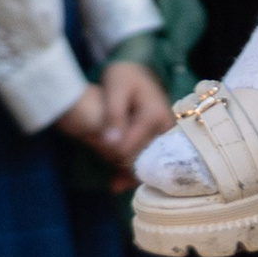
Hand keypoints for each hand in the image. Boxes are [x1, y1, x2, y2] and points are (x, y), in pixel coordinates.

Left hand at [82, 57, 171, 172]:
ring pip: (143, 164)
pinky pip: (146, 162)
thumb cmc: (124, 75)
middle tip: (96, 148)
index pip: (130, 148)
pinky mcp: (157, 141)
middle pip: (138, 160)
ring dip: (124, 173)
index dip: (110, 150)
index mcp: (155, 115)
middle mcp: (164, 129)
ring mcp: (161, 137)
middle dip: (117, 161)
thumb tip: (112, 144)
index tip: (93, 141)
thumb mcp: (116, 86)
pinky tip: (115, 184)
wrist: (133, 71)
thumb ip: (114, 114)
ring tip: (110, 180)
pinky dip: (130, 174)